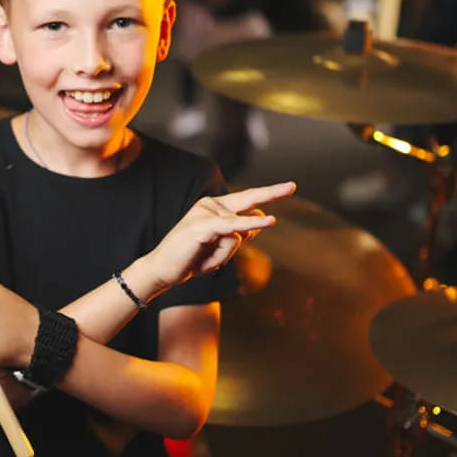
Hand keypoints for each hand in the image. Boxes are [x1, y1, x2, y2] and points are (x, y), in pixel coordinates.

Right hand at [146, 181, 295, 288]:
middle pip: (247, 199)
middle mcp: (209, 205)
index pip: (245, 200)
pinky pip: (233, 227)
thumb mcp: (220, 248)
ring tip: (205, 259)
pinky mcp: (202, 225)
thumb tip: (259, 221)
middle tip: (293, 186)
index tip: (289, 187)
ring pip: (238, 232)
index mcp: (214, 208)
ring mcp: (204, 213)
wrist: (163, 270)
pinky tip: (268, 220)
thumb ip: (239, 234)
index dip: (267, 194)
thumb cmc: (190, 259)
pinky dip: (250, 224)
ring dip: (225, 254)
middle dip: (272, 192)